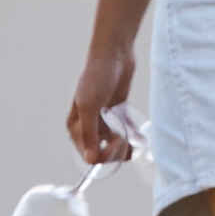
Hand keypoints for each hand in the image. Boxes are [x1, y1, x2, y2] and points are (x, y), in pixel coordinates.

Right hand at [64, 36, 137, 164]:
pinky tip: (138, 135)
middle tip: (125, 136)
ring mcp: (103, 122)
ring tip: (132, 135)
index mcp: (76, 127)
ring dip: (125, 145)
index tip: (117, 142)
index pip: (89, 155)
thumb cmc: (97, 76)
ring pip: (115, 146)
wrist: (114, 55)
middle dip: (116, 149)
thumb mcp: (90, 105)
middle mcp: (88, 127)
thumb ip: (89, 134)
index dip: (104, 154)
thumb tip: (90, 159)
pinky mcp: (117, 116)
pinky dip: (132, 137)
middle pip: (103, 153)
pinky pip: (124, 135)